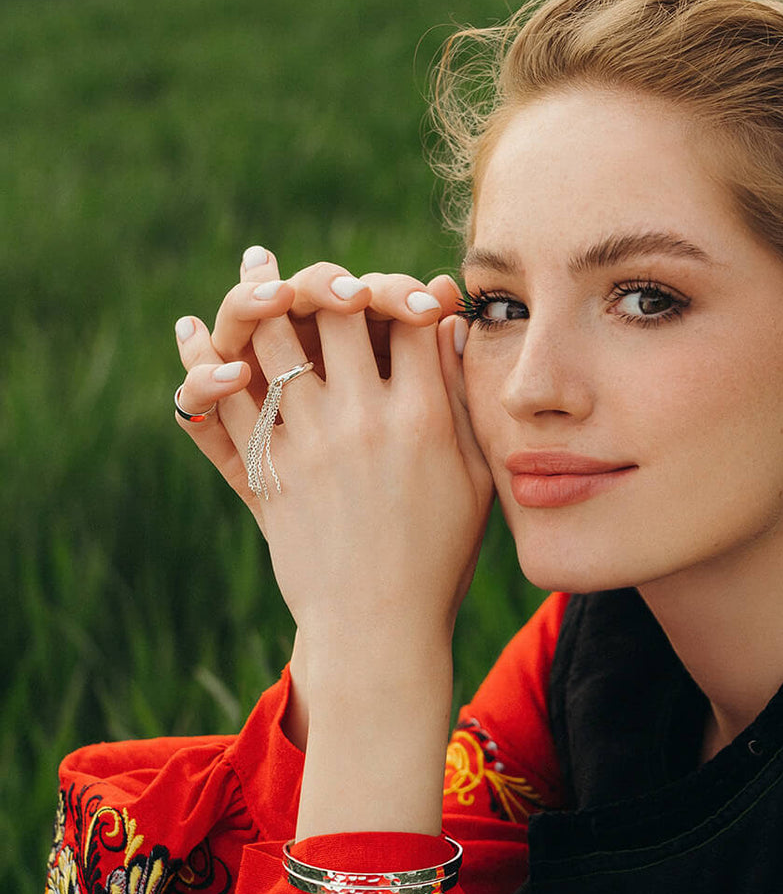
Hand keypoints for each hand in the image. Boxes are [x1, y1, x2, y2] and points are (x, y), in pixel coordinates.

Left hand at [175, 246, 488, 644]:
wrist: (380, 627)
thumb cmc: (441, 554)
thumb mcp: (473, 474)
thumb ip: (460, 399)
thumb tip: (445, 328)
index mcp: (424, 418)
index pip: (409, 320)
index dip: (408, 291)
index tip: (407, 294)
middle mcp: (362, 420)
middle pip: (337, 314)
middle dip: (332, 281)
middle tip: (327, 278)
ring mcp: (310, 445)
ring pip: (273, 344)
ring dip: (261, 298)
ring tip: (257, 266)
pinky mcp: (268, 473)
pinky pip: (225, 404)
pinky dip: (206, 365)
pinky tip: (198, 334)